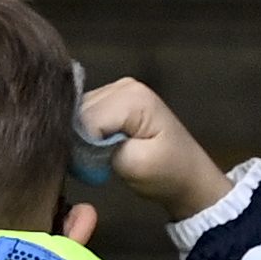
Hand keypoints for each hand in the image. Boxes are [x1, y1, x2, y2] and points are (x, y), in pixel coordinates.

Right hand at [76, 77, 231, 219]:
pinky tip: (98, 147)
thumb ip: (100, 149)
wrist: (187, 174)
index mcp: (131, 97)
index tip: (96, 167)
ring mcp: (116, 90)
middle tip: (97, 163)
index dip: (82, 146)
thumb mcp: (134, 165)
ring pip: (76, 115)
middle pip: (78, 113)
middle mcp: (122, 85)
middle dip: (80, 141)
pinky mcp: (111, 101)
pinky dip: (85, 136)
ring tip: (100, 156)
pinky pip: (83, 117)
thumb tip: (73, 143)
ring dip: (81, 139)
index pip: (85, 120)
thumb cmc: (167, 172)